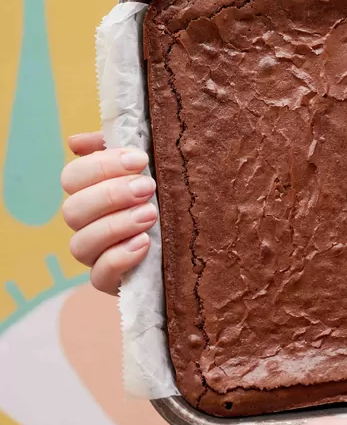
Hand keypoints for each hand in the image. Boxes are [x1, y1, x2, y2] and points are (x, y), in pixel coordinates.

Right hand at [61, 131, 155, 294]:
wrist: (196, 241)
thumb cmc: (168, 193)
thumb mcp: (150, 165)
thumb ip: (118, 147)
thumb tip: (75, 142)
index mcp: (90, 192)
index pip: (72, 177)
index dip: (102, 166)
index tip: (141, 159)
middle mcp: (87, 224)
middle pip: (73, 210)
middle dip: (110, 195)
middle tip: (148, 187)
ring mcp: (96, 254)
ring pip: (80, 245)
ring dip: (115, 226)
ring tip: (151, 215)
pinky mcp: (111, 281)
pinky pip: (99, 276)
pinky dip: (119, 258)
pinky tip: (145, 243)